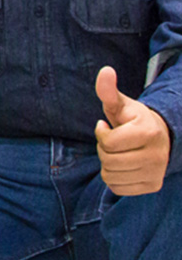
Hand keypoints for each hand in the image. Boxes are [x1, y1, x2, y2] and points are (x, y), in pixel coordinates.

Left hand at [95, 65, 170, 194]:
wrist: (158, 137)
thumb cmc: (132, 119)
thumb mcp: (120, 103)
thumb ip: (108, 90)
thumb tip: (106, 71)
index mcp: (147, 132)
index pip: (108, 142)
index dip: (101, 134)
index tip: (105, 126)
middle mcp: (156, 156)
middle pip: (109, 161)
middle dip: (102, 150)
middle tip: (111, 142)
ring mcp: (156, 173)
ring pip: (111, 177)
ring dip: (106, 165)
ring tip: (116, 153)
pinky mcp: (152, 185)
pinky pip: (118, 188)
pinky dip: (113, 179)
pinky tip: (121, 166)